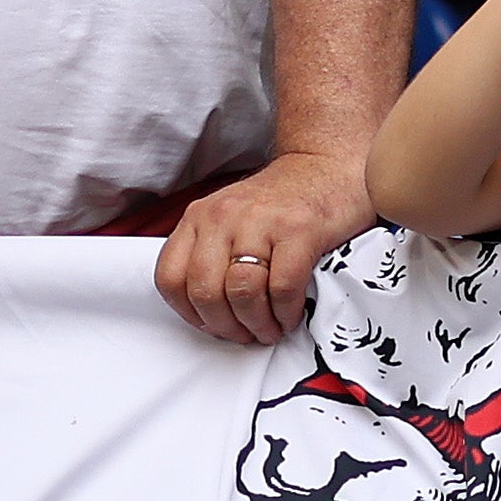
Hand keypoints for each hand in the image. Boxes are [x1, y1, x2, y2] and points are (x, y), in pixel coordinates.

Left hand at [157, 154, 373, 347]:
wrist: (329, 166)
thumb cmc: (283, 202)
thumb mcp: (230, 219)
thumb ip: (211, 254)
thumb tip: (210, 312)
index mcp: (200, 217)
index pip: (170, 278)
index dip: (190, 314)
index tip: (212, 324)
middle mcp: (223, 216)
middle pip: (205, 292)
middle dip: (226, 326)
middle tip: (246, 334)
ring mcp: (261, 221)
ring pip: (242, 293)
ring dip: (257, 324)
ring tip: (270, 328)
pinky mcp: (300, 230)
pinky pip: (282, 287)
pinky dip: (286, 312)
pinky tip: (290, 314)